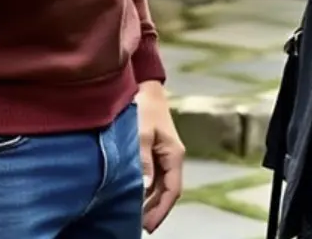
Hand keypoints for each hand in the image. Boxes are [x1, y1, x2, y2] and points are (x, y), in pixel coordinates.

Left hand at [137, 81, 184, 232]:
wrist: (144, 86)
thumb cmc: (144, 106)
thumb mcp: (142, 132)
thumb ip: (143, 159)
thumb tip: (145, 186)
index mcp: (174, 153)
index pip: (173, 189)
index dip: (161, 210)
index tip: (148, 226)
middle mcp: (173, 156)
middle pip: (168, 190)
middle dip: (156, 210)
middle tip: (140, 226)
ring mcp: (165, 154)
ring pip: (162, 185)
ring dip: (152, 201)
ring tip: (137, 217)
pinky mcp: (156, 150)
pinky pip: (155, 176)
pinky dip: (148, 189)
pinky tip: (136, 195)